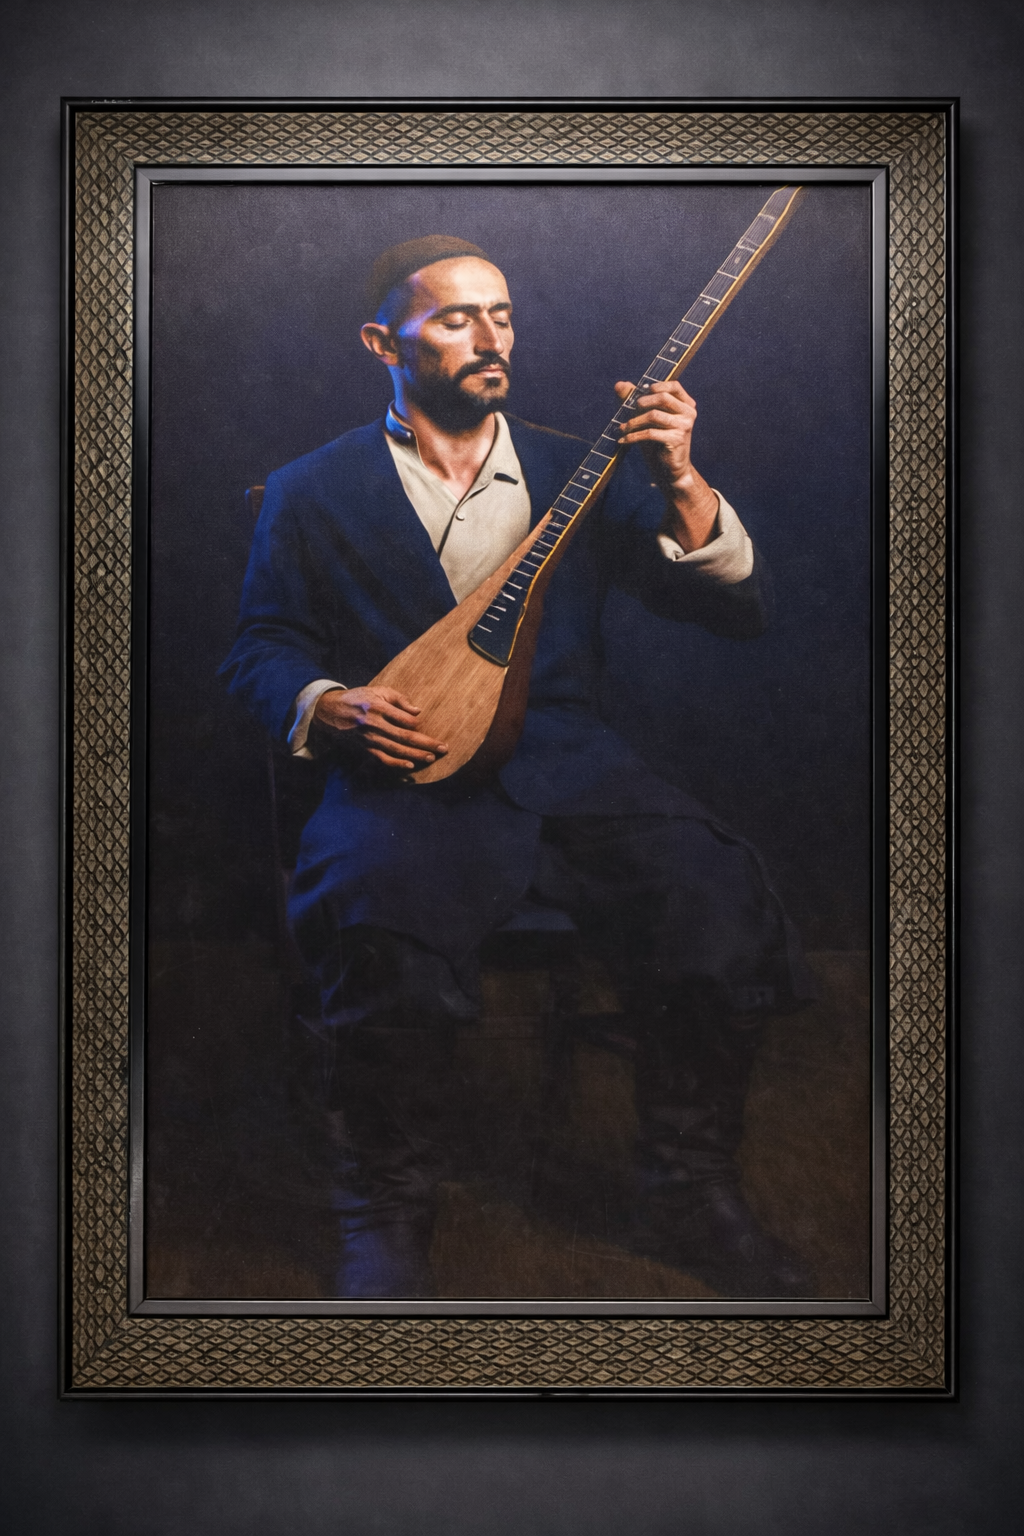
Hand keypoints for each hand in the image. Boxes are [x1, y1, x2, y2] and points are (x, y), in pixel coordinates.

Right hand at [313, 686, 446, 770]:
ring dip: (416, 755)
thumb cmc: (358, 698)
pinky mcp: (365, 748)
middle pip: (404, 737)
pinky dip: (397, 764)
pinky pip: (383, 758)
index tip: (426, 725)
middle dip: (426, 743)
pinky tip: (410, 766)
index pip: (404, 719)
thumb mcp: (377, 690)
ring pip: (396, 750)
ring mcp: (369, 739)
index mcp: (378, 707)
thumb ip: (399, 698)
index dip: (417, 723)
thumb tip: (417, 711)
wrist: (330, 711)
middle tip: (443, 748)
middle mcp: (374, 724)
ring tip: (432, 757)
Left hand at [615, 379, 718, 551]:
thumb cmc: (658, 443)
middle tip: (628, 412)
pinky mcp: (677, 440)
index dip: (655, 387)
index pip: (673, 386)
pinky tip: (623, 440)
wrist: (669, 471)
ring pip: (654, 415)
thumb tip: (619, 384)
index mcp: (687, 405)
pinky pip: (650, 432)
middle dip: (641, 403)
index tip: (639, 396)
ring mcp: (685, 426)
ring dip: (634, 421)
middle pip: (662, 398)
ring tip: (622, 428)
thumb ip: (634, 401)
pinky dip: (633, 436)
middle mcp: (689, 413)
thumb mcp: (646, 419)